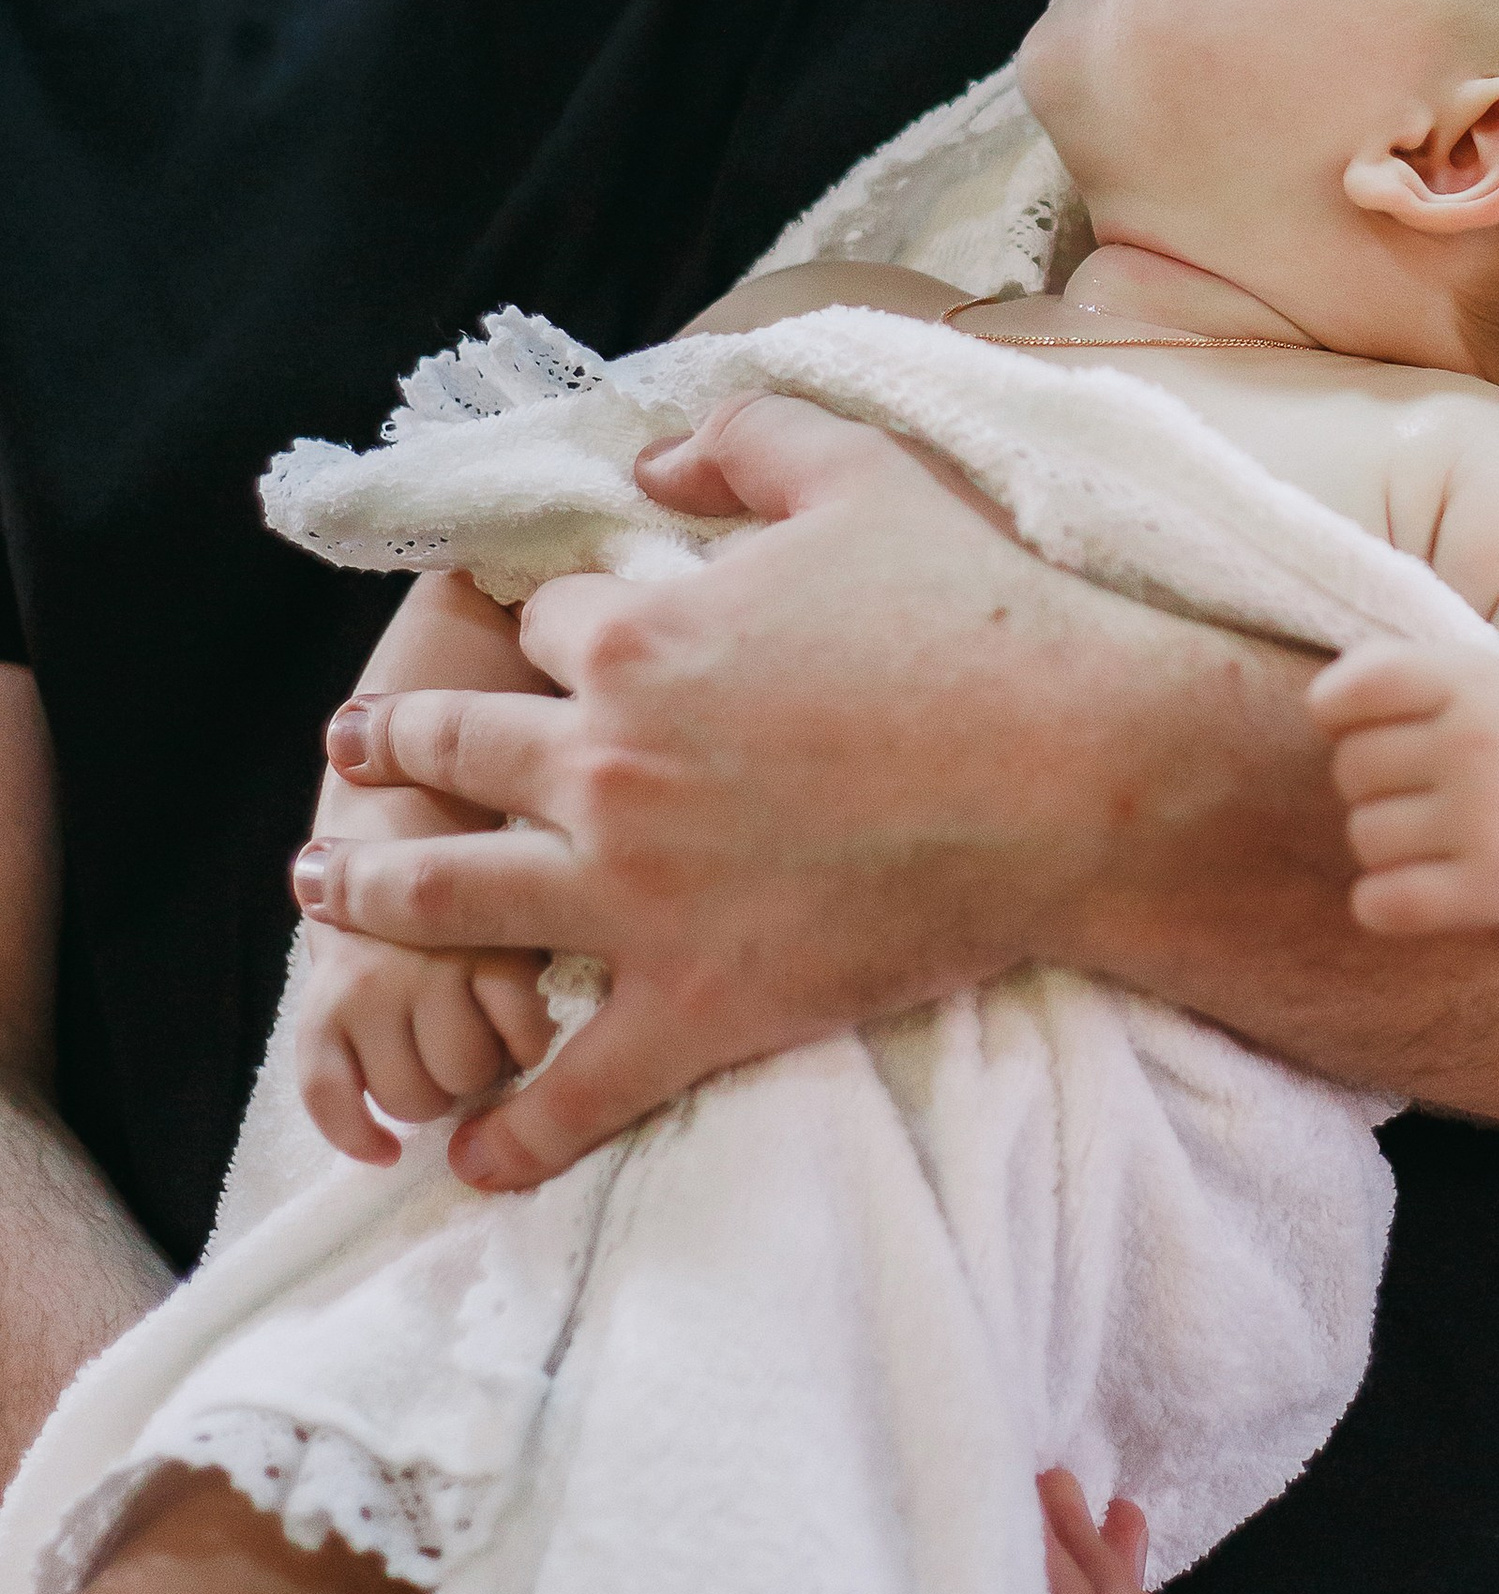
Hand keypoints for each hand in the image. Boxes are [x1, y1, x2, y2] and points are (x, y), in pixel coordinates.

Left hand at [293, 397, 1140, 1192]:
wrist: (1077, 772)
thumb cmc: (978, 614)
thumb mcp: (859, 471)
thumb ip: (743, 436)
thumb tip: (652, 463)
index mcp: (640, 634)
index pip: (543, 624)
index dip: (546, 625)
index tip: (541, 637)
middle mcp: (607, 763)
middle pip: (451, 751)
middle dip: (387, 750)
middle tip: (348, 760)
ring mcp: (638, 894)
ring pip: (455, 901)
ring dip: (373, 902)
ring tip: (328, 902)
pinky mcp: (696, 1004)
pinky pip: (573, 1085)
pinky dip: (510, 1132)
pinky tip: (466, 1157)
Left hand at [1308, 640, 1498, 934]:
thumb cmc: (1483, 734)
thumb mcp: (1448, 676)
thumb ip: (1375, 668)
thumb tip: (1323, 710)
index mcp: (1474, 681)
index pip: (1355, 690)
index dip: (1335, 709)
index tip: (1364, 721)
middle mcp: (1486, 747)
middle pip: (1351, 766)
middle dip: (1370, 777)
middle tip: (1424, 781)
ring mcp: (1493, 822)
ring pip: (1363, 835)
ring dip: (1382, 837)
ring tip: (1435, 826)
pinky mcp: (1492, 891)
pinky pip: (1381, 904)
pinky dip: (1378, 900)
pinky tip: (1415, 881)